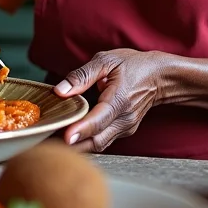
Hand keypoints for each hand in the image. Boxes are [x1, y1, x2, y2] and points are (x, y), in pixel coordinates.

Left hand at [54, 49, 170, 152]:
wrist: (160, 77)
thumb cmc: (133, 65)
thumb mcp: (107, 61)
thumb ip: (82, 75)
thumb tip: (60, 91)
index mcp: (119, 100)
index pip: (98, 120)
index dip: (81, 130)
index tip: (65, 137)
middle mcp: (124, 119)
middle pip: (96, 141)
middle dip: (72, 145)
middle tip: (47, 142)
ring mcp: (125, 128)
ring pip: (98, 145)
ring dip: (77, 147)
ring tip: (52, 143)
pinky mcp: (123, 132)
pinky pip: (101, 141)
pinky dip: (85, 142)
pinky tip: (68, 137)